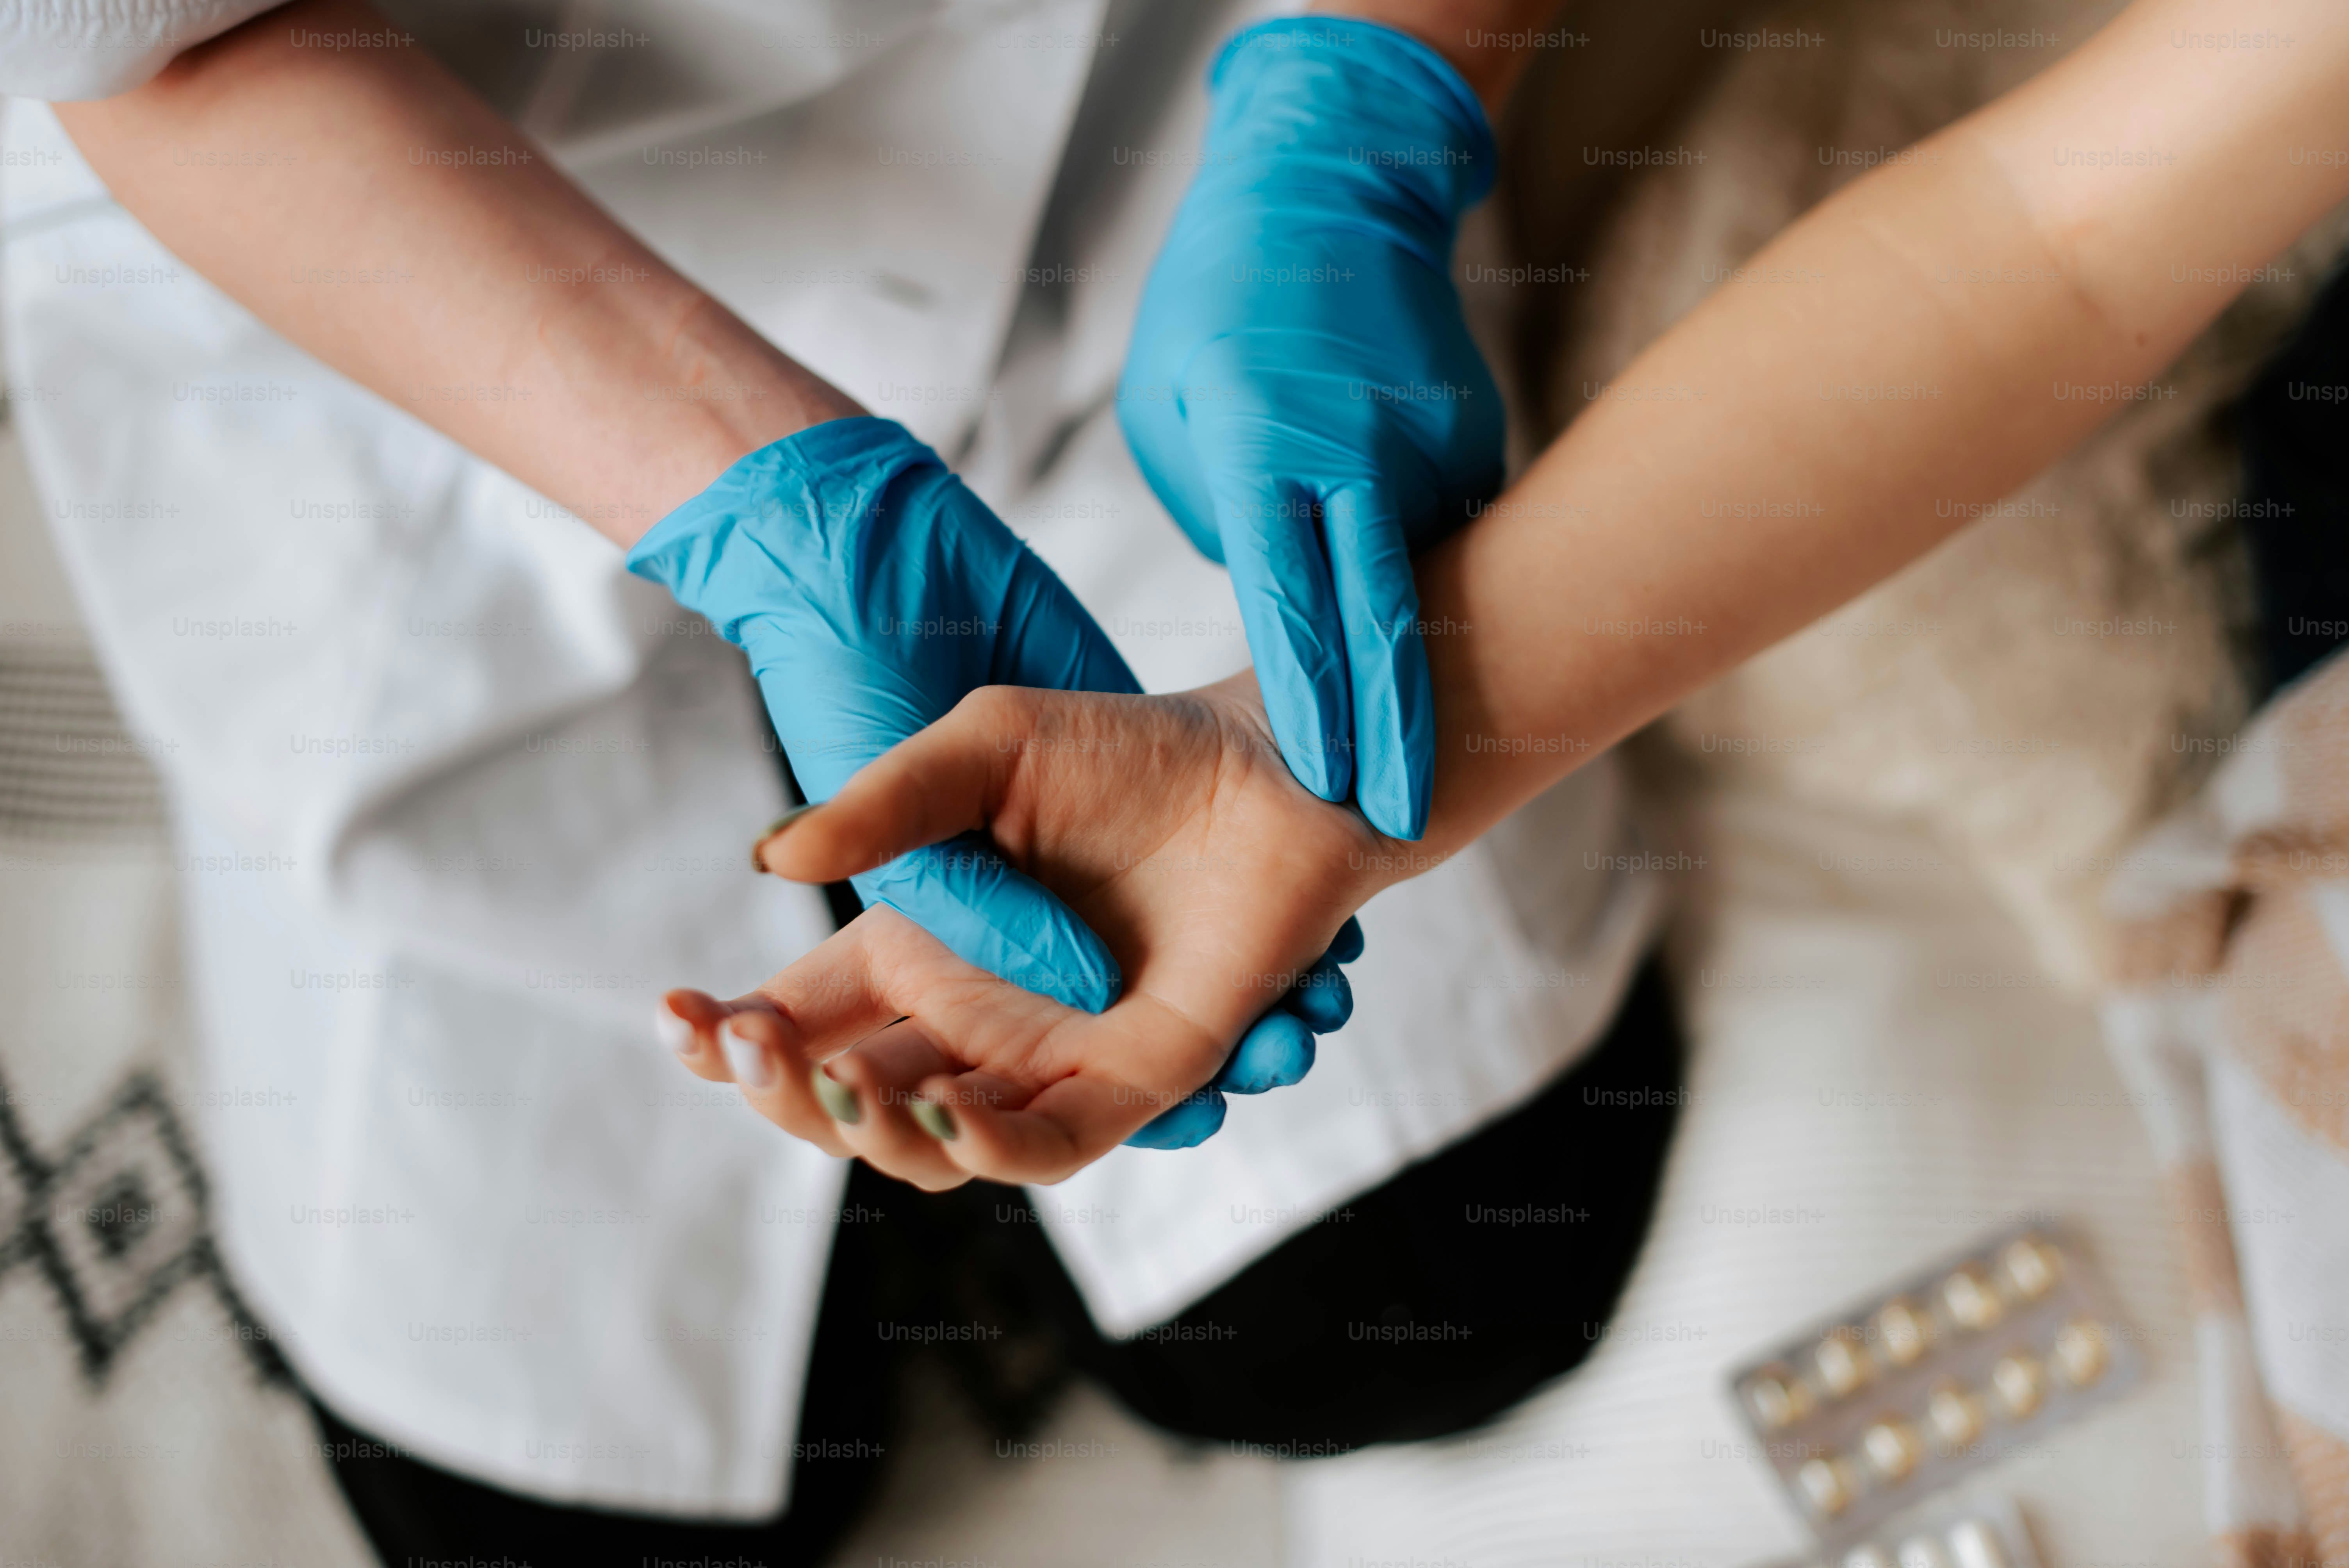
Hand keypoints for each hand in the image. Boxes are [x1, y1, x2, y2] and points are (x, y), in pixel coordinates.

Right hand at [658, 677, 1398, 1187]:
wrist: (1267, 767)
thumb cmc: (1126, 748)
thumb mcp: (983, 748)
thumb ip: (881, 804)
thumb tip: (767, 856)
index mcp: (919, 951)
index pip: (799, 1018)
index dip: (729, 1035)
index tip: (674, 1013)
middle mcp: (974, 1018)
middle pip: (846, 1098)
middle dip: (779, 1088)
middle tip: (747, 1043)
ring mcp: (1049, 1057)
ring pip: (932, 1145)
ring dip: (870, 1132)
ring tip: (834, 1080)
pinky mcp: (1135, 1079)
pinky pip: (1051, 1147)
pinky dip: (991, 1149)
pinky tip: (943, 1119)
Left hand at [1119, 15, 1503, 840]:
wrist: (1331, 182)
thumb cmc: (1221, 305)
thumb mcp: (1176, 410)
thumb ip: (1227, 515)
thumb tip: (1282, 599)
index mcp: (1261, 442)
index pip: (1289, 600)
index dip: (1311, 703)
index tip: (1330, 788)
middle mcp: (1353, 446)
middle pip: (1381, 616)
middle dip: (1396, 731)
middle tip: (1407, 828)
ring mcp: (1428, 438)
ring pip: (1430, 583)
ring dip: (1425, 665)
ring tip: (1425, 746)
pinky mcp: (1473, 432)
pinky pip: (1453, 533)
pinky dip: (1442, 580)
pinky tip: (1433, 603)